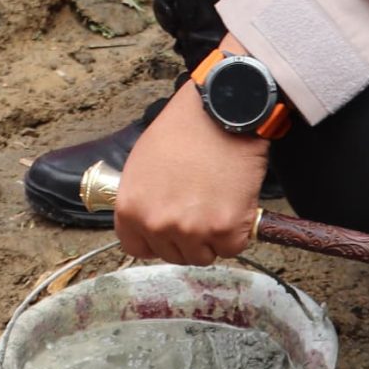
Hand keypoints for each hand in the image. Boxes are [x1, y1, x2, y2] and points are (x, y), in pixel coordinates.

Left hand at [113, 84, 268, 266]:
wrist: (220, 112)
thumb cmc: (182, 130)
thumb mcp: (141, 165)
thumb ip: (141, 200)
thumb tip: (147, 220)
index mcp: (131, 210)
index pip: (137, 248)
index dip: (155, 239)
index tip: (168, 230)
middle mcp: (157, 224)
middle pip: (172, 254)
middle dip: (186, 237)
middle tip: (199, 209)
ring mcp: (192, 230)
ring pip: (202, 256)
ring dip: (211, 238)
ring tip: (216, 204)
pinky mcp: (226, 229)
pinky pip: (231, 248)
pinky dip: (237, 232)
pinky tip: (234, 205)